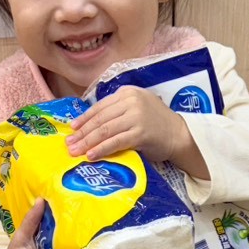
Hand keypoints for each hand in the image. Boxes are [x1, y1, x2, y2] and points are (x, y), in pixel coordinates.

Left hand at [66, 87, 183, 163]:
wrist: (179, 134)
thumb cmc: (156, 124)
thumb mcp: (136, 109)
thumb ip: (117, 111)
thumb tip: (90, 125)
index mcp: (127, 92)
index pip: (100, 107)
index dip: (84, 119)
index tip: (72, 129)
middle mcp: (131, 101)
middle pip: (100, 119)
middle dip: (82, 133)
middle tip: (68, 144)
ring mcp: (136, 116)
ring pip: (105, 130)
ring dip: (87, 143)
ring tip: (75, 152)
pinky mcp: (140, 132)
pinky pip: (115, 141)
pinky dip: (101, 149)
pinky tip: (91, 155)